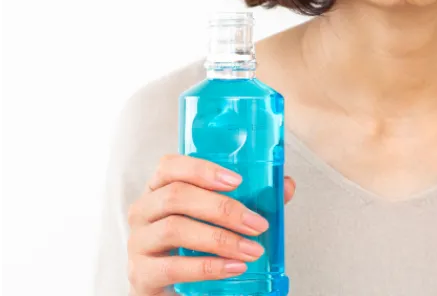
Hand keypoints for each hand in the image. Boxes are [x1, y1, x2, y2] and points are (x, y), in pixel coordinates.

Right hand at [126, 155, 295, 295]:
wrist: (170, 288)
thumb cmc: (194, 246)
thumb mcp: (219, 220)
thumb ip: (249, 200)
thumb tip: (285, 186)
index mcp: (159, 189)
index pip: (170, 166)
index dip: (203, 169)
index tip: (238, 181)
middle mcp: (142, 211)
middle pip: (177, 196)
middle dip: (223, 209)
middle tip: (257, 223)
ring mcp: (138, 242)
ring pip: (175, 229)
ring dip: (221, 239)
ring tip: (252, 250)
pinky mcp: (141, 274)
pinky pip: (173, 266)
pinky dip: (208, 266)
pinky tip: (234, 268)